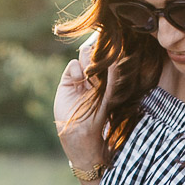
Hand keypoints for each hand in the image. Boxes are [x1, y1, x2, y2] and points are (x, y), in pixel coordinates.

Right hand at [53, 33, 112, 172]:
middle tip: (99, 66)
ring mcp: (81, 77)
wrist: (80, 132)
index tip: (112, 55)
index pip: (109, 58)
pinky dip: (76, 68)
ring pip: (84, 55)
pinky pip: (72, 64)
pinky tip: (79, 79)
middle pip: (96, 52)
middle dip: (98, 55)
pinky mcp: (68, 80)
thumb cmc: (99, 117)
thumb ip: (112, 77)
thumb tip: (117, 59)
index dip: (109, 54)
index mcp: (107, 78)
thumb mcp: (110, 96)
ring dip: (87, 60)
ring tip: (90, 75)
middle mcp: (94, 76)